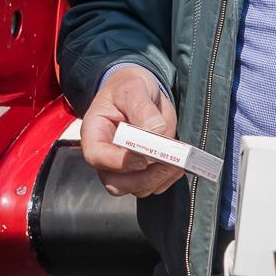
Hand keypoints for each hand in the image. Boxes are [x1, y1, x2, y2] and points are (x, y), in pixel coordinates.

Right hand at [82, 63, 182, 197]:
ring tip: (179, 161)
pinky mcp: (142, 169)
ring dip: (160, 179)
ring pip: (138, 188)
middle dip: (145, 177)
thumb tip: (156, 131)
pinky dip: (168, 179)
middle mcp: (106, 155)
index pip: (97, 157)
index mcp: (95, 133)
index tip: (143, 157)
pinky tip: (180, 163)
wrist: (139, 91)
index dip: (119, 162)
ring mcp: (123, 167)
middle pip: (116, 183)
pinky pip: (154, 185)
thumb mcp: (133, 88)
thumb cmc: (128, 87)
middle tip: (169, 161)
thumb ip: (142, 107)